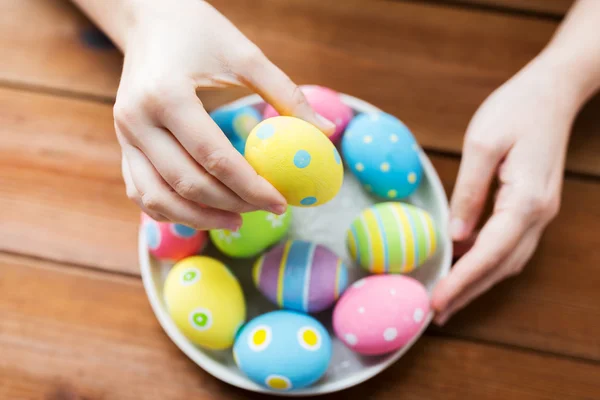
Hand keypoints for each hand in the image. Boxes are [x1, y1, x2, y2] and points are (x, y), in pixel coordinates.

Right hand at [113, 0, 333, 229]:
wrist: (149, 20)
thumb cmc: (200, 33)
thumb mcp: (246, 56)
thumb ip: (286, 95)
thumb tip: (327, 132)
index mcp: (167, 96)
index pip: (214, 158)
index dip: (251, 187)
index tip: (281, 202)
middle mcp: (137, 121)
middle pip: (187, 183)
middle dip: (231, 205)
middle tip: (265, 210)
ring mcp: (124, 136)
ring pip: (158, 198)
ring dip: (199, 218)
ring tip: (236, 220)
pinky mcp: (123, 145)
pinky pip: (142, 192)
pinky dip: (171, 210)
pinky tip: (203, 212)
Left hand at [430, 54, 582, 324]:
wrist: (555, 91)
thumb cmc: (517, 108)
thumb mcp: (482, 143)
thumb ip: (469, 191)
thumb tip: (455, 234)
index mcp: (525, 200)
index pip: (488, 253)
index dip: (461, 281)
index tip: (435, 302)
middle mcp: (538, 214)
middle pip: (500, 266)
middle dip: (468, 292)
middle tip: (435, 313)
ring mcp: (540, 212)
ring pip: (508, 261)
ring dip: (478, 282)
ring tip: (447, 299)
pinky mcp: (534, 206)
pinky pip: (510, 245)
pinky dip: (486, 262)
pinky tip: (465, 265)